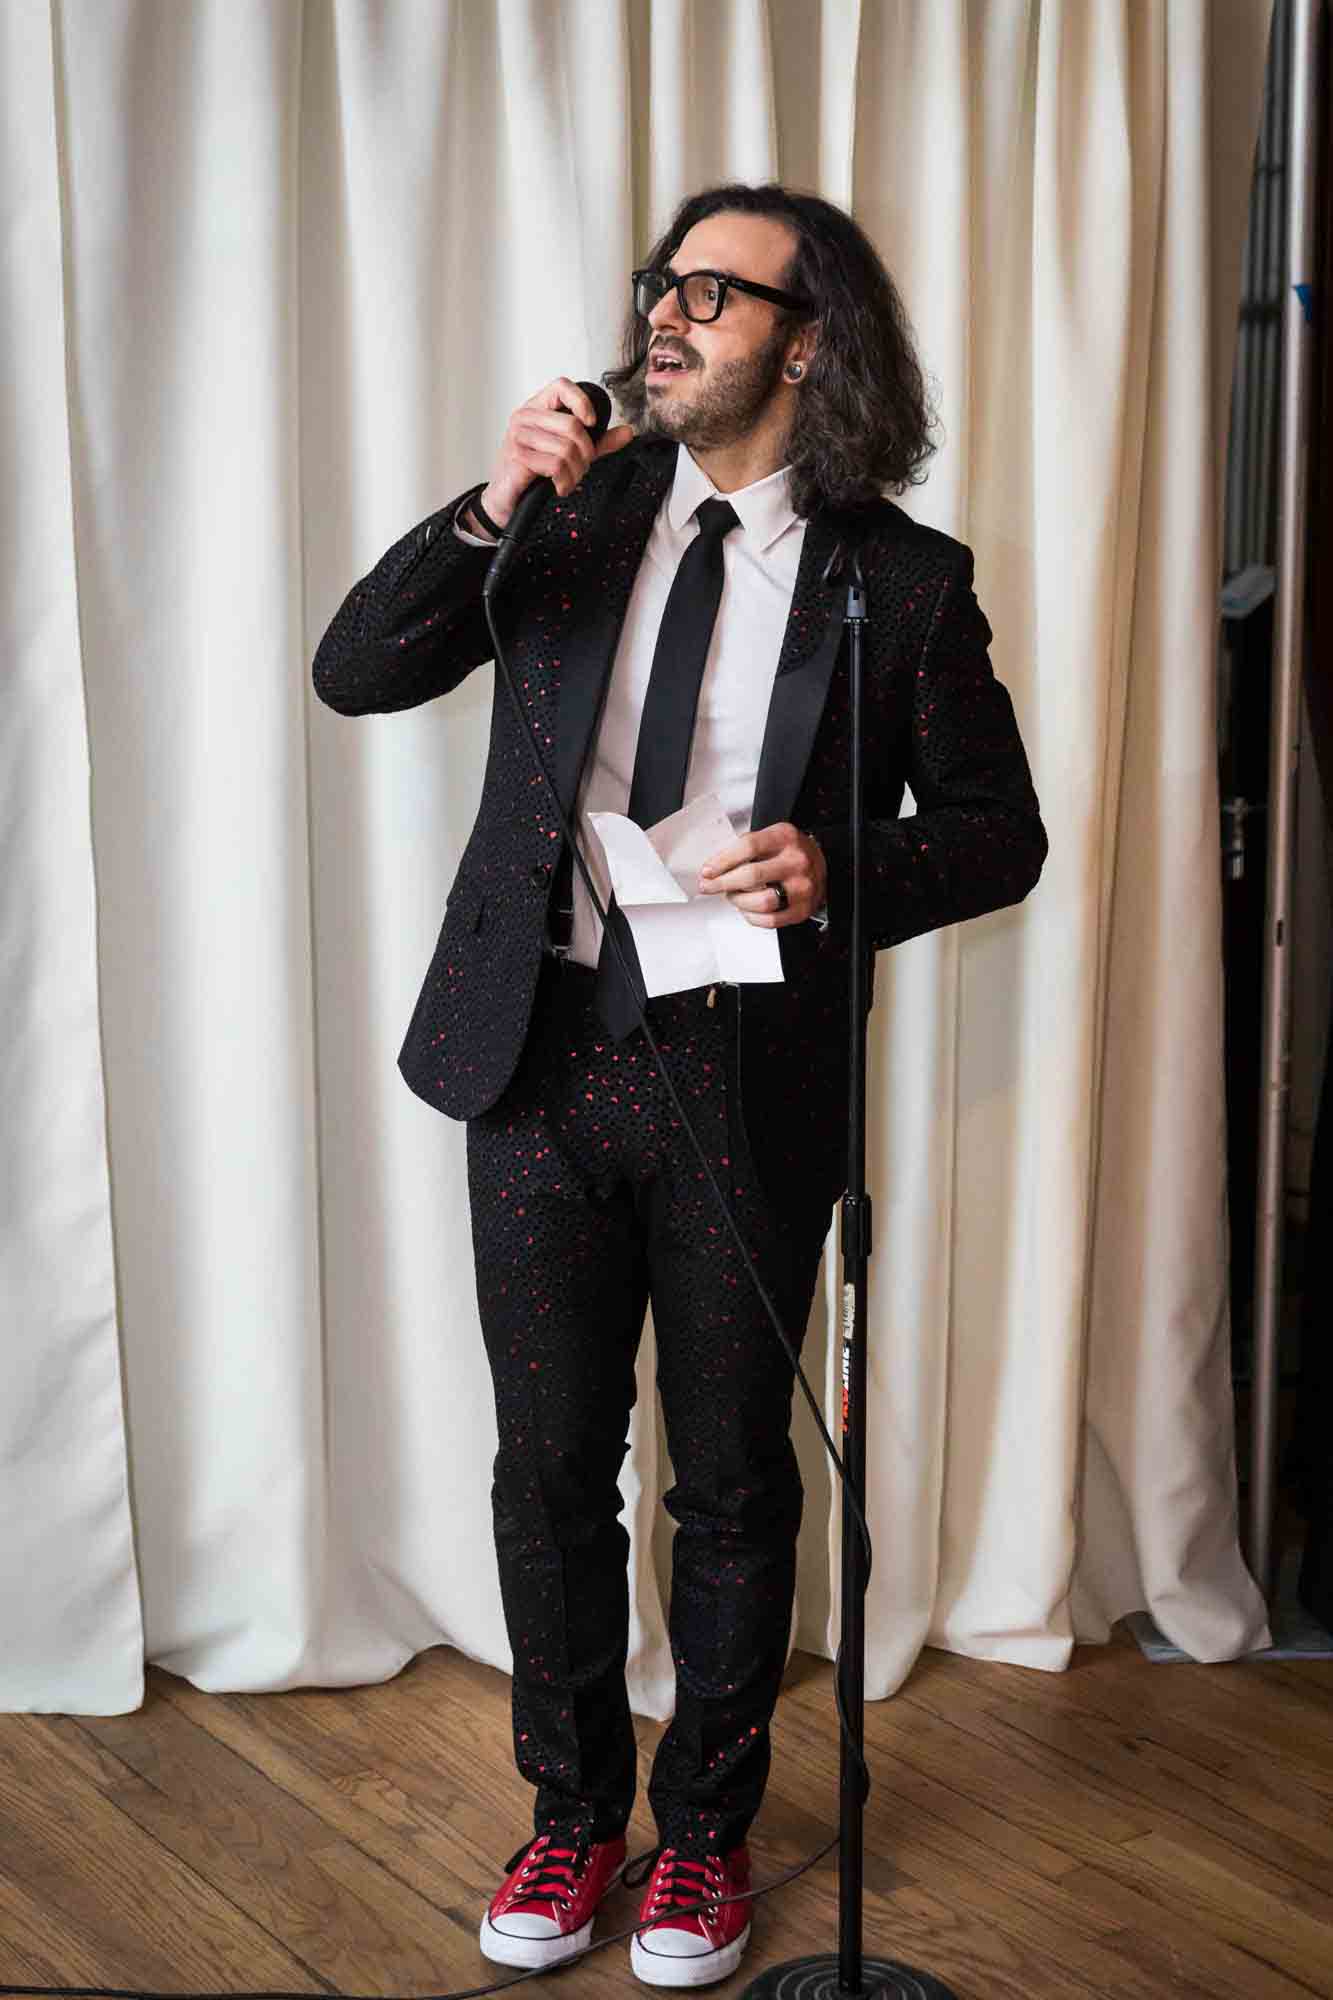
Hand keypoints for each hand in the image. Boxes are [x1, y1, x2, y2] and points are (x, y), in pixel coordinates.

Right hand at [480, 377, 634, 525]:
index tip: (593, 424)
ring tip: (569, 480)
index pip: (562, 386)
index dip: (582, 402)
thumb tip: (627, 432)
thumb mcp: (569, 452)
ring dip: (576, 472)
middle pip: (572, 426)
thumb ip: (597, 442)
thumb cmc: (533, 471)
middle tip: (581, 467)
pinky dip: (565, 481)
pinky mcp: (517, 457)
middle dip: (586, 453)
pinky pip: (555, 465)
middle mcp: (525, 417)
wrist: (506, 498)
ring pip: (566, 449)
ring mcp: (518, 436)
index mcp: (537, 408)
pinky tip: (560, 486)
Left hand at [697, 823, 826, 926]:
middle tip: (709, 886)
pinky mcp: (802, 909)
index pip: (748, 847)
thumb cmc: (789, 851)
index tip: (707, 871)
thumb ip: (743, 848)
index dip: (722, 861)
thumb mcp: (770, 837)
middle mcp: (796, 861)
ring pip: (761, 901)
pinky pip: (770, 920)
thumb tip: (712, 869)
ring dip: (739, 901)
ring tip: (733, 896)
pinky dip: (752, 917)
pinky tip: (747, 909)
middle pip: (751, 876)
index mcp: (785, 838)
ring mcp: (802, 887)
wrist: (821, 864)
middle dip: (723, 883)